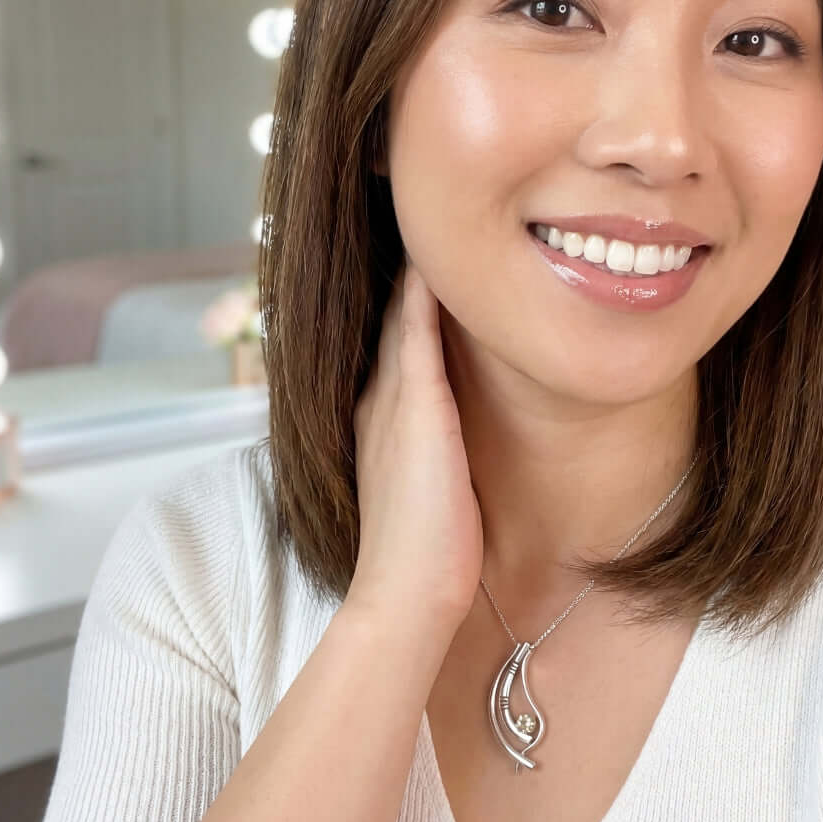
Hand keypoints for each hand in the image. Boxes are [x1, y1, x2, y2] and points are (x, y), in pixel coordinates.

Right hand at [349, 257, 482, 628]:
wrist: (408, 594)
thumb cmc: (423, 552)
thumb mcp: (421, 488)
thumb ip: (425, 453)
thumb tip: (445, 440)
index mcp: (379, 419)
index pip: (391, 349)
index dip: (401, 308)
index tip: (416, 268)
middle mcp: (377, 400)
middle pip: (389, 323)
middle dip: (400, 279)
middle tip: (414, 228)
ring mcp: (393, 402)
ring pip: (401, 319)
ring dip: (411, 275)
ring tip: (423, 227)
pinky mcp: (419, 409)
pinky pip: (418, 334)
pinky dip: (422, 296)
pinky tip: (432, 261)